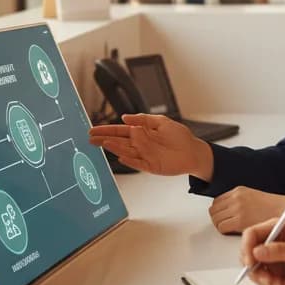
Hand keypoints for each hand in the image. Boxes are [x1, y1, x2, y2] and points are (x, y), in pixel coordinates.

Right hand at [88, 113, 212, 178]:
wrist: (193, 151)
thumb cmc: (179, 136)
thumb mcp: (161, 122)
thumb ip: (143, 119)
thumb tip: (125, 117)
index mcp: (141, 133)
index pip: (121, 131)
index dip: (107, 130)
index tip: (94, 130)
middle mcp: (140, 145)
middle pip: (119, 142)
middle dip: (105, 139)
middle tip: (91, 138)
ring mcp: (144, 156)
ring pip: (126, 151)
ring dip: (115, 148)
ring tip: (104, 142)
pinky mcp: (151, 166)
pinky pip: (138, 164)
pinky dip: (129, 161)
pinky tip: (121, 156)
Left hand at [208, 187, 284, 234]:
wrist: (283, 210)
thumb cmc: (272, 207)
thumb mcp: (252, 196)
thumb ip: (238, 201)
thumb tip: (227, 210)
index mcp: (238, 191)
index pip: (217, 201)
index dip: (219, 211)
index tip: (223, 216)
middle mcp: (236, 198)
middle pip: (214, 210)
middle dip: (218, 218)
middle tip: (225, 224)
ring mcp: (237, 209)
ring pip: (216, 219)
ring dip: (221, 225)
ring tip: (230, 228)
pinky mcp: (239, 221)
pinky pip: (222, 227)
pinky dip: (225, 231)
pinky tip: (234, 232)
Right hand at [238, 219, 284, 284]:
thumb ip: (278, 251)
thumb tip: (257, 251)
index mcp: (277, 229)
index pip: (251, 235)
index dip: (247, 248)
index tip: (250, 262)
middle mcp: (272, 243)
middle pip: (248, 255)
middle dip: (255, 270)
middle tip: (268, 279)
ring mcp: (274, 259)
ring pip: (255, 272)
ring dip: (265, 281)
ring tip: (281, 284)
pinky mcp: (277, 273)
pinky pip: (264, 282)